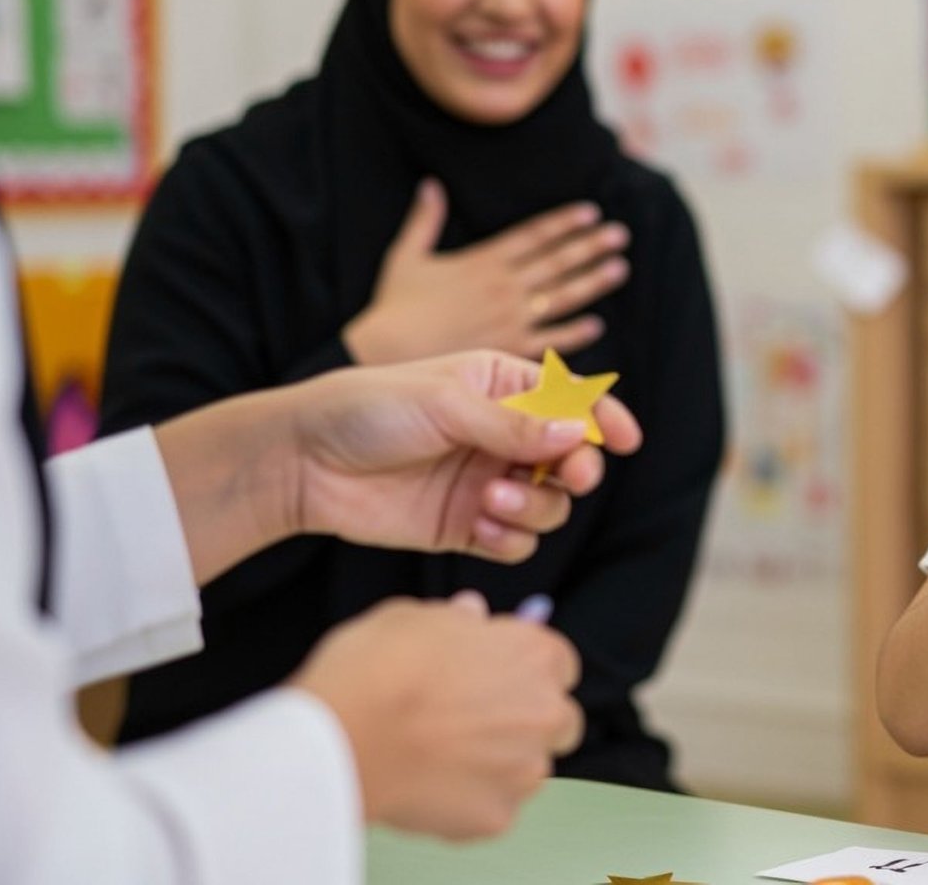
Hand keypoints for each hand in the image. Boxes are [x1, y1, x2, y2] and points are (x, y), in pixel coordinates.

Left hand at [288, 350, 640, 562]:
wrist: (303, 463)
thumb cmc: (368, 410)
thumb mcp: (445, 403)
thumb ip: (513, 425)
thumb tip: (578, 438)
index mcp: (502, 385)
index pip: (572, 401)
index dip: (605, 419)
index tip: (624, 439)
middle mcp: (503, 434)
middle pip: (572, 459)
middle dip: (576, 470)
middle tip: (566, 476)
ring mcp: (487, 482)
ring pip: (550, 505)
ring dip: (533, 507)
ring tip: (489, 501)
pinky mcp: (466, 527)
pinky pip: (516, 542)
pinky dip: (509, 540)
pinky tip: (477, 528)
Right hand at [291, 591, 582, 839]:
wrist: (343, 736)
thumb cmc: (376, 670)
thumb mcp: (415, 617)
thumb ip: (457, 619)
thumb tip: (470, 615)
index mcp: (532, 654)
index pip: (559, 664)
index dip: (526, 670)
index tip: (502, 676)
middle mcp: (542, 712)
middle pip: (558, 721)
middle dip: (528, 721)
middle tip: (478, 721)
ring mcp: (523, 770)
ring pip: (528, 769)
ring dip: (501, 763)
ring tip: (445, 755)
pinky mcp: (496, 817)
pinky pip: (494, 809)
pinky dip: (471, 801)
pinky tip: (433, 784)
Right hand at [344, 179, 629, 364]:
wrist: (385, 354)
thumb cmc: (393, 309)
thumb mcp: (406, 256)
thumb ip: (424, 220)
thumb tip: (430, 185)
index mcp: (482, 261)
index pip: (533, 236)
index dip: (564, 223)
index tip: (591, 212)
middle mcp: (503, 287)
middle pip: (556, 262)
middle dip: (590, 246)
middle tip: (620, 234)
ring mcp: (509, 319)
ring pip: (561, 296)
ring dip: (592, 281)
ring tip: (618, 268)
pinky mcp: (508, 351)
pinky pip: (550, 341)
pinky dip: (574, 333)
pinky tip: (595, 325)